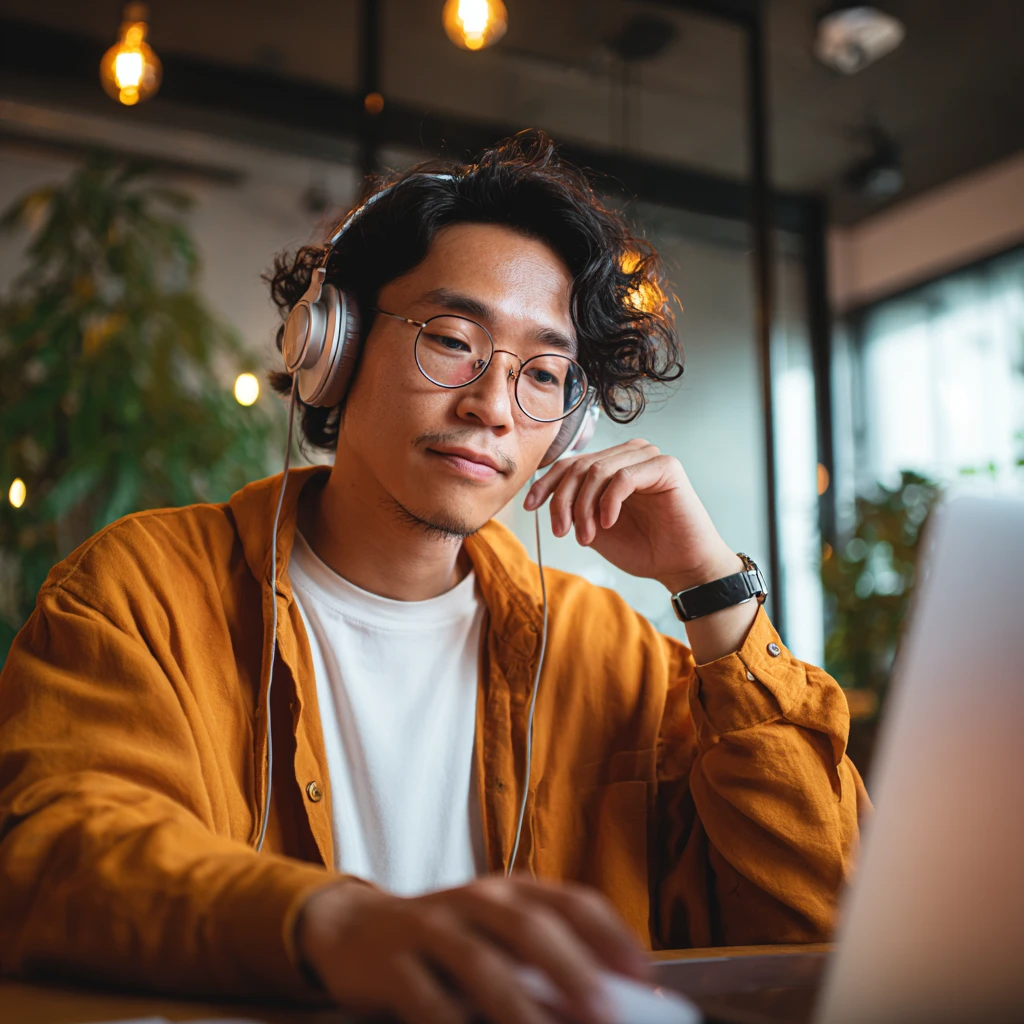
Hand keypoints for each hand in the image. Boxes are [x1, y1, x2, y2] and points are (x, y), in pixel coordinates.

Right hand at [295, 875, 650, 1023]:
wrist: (355, 930)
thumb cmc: (445, 938)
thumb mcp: (495, 934)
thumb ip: (543, 958)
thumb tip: (604, 1000)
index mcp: (510, 890)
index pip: (571, 901)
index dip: (611, 936)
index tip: (643, 977)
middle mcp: (475, 900)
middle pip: (530, 927)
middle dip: (571, 970)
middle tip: (604, 1011)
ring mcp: (431, 927)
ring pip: (481, 964)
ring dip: (519, 1007)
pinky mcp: (392, 962)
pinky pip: (427, 1000)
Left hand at [524, 438, 739, 594]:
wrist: (680, 566)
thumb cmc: (643, 547)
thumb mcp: (595, 528)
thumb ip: (573, 508)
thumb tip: (546, 496)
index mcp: (613, 465)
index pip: (570, 463)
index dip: (546, 483)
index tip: (529, 506)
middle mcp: (629, 454)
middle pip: (579, 466)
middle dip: (563, 501)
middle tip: (561, 532)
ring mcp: (648, 457)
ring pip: (597, 470)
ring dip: (584, 507)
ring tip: (588, 536)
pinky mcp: (665, 466)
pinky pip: (622, 477)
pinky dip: (608, 503)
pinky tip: (608, 524)